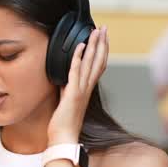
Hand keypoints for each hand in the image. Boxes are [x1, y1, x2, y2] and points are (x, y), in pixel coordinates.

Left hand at [49, 27, 107, 143]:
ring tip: (96, 31)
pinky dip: (78, 58)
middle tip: (104, 28)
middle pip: (98, 61)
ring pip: (90, 63)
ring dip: (93, 45)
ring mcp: (81, 90)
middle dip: (101, 43)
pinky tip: (79, 46)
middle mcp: (87, 88)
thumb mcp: (66, 101)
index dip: (101, 51)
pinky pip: (75, 72)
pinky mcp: (72, 93)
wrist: (63, 138)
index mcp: (87, 90)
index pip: (98, 66)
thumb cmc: (64, 124)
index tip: (102, 38)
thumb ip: (67, 89)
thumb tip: (64, 80)